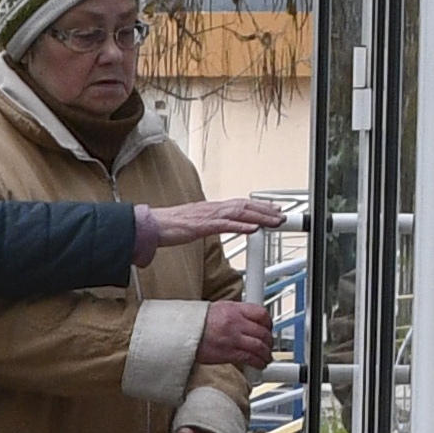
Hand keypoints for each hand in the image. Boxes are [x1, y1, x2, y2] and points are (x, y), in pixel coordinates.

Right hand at [144, 193, 291, 250]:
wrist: (151, 225)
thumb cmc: (168, 226)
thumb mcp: (194, 224)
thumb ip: (209, 223)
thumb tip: (220, 226)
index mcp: (211, 208)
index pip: (240, 204)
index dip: (258, 205)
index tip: (273, 209)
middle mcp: (212, 208)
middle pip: (245, 206)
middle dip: (266, 210)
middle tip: (282, 214)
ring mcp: (208, 215)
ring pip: (240, 213)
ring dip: (260, 216)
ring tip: (275, 221)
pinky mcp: (202, 225)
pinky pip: (225, 225)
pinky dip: (241, 226)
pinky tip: (254, 228)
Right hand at [195, 299, 276, 369]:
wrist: (180, 333)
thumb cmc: (194, 323)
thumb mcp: (215, 309)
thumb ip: (233, 313)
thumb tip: (245, 319)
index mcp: (233, 309)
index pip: (261, 313)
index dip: (268, 323)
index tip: (268, 328)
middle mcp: (235, 322)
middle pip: (263, 332)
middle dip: (269, 340)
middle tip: (269, 345)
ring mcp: (233, 338)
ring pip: (259, 346)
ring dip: (266, 353)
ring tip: (266, 357)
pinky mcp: (228, 353)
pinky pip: (250, 358)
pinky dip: (258, 362)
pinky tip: (259, 364)